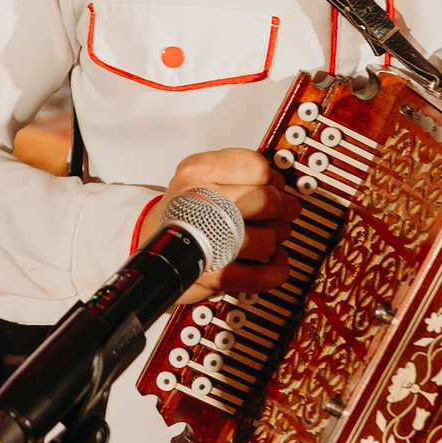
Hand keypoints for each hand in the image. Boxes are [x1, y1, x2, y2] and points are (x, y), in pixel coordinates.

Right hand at [143, 148, 301, 304]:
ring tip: (269, 235)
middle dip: (282, 208)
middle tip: (283, 211)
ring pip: (266, 239)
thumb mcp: (201, 176)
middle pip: (266, 200)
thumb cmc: (186, 213)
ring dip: (276, 238)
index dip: (274, 178)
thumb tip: (285, 188)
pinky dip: (276, 269)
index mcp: (197, 171)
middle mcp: (198, 201)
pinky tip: (273, 260)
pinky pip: (261, 275)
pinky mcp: (212, 274)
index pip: (256, 166)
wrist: (156, 248)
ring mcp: (205, 240)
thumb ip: (239, 174)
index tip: (275, 185)